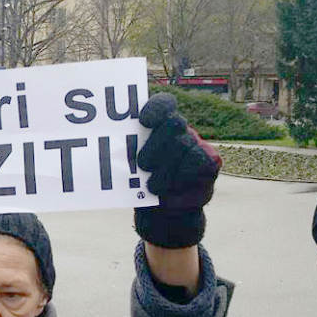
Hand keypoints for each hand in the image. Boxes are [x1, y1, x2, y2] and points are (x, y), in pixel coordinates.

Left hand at [135, 93, 221, 247]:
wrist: (162, 211)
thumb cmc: (140, 182)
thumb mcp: (127, 166)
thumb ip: (124, 151)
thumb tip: (106, 144)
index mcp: (160, 126)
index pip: (163, 104)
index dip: (156, 109)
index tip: (143, 121)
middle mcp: (181, 131)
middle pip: (174, 123)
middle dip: (155, 145)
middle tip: (142, 165)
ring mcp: (197, 145)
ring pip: (183, 144)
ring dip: (165, 168)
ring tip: (152, 185)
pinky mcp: (210, 161)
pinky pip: (197, 162)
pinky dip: (181, 177)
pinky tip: (172, 189)